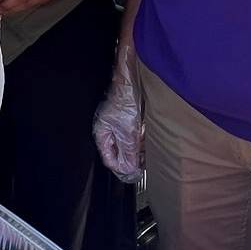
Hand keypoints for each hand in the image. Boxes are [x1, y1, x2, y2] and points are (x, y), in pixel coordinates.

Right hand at [93, 43, 142, 182]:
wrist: (131, 77)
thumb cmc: (125, 100)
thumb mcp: (128, 131)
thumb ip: (128, 152)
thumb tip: (128, 171)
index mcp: (102, 133)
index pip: (109, 159)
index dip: (121, 167)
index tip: (135, 172)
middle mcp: (108, 129)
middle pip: (119, 152)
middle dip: (132, 157)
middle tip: (144, 161)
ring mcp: (117, 122)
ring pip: (127, 143)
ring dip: (138, 147)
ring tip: (148, 148)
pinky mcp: (126, 117)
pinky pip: (133, 134)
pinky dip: (141, 137)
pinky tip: (148, 135)